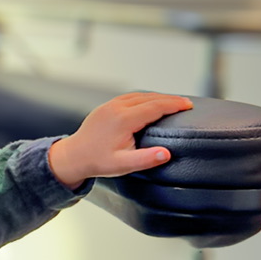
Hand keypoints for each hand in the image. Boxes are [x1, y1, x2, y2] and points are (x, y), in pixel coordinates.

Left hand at [48, 92, 192, 187]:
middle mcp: (116, 108)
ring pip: (139, 95)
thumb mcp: (123, 165)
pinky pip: (130, 97)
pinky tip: (151, 102)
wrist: (72, 157)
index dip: (174, 105)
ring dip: (157, 97)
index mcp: (123, 119)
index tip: (188, 105)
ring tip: (172, 102)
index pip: (155, 106)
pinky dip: (144, 97)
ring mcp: (110, 105)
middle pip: (149, 97)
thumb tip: (166, 153)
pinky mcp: (106, 107)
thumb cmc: (97, 162)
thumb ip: (146, 159)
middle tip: (186, 103)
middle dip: (169, 99)